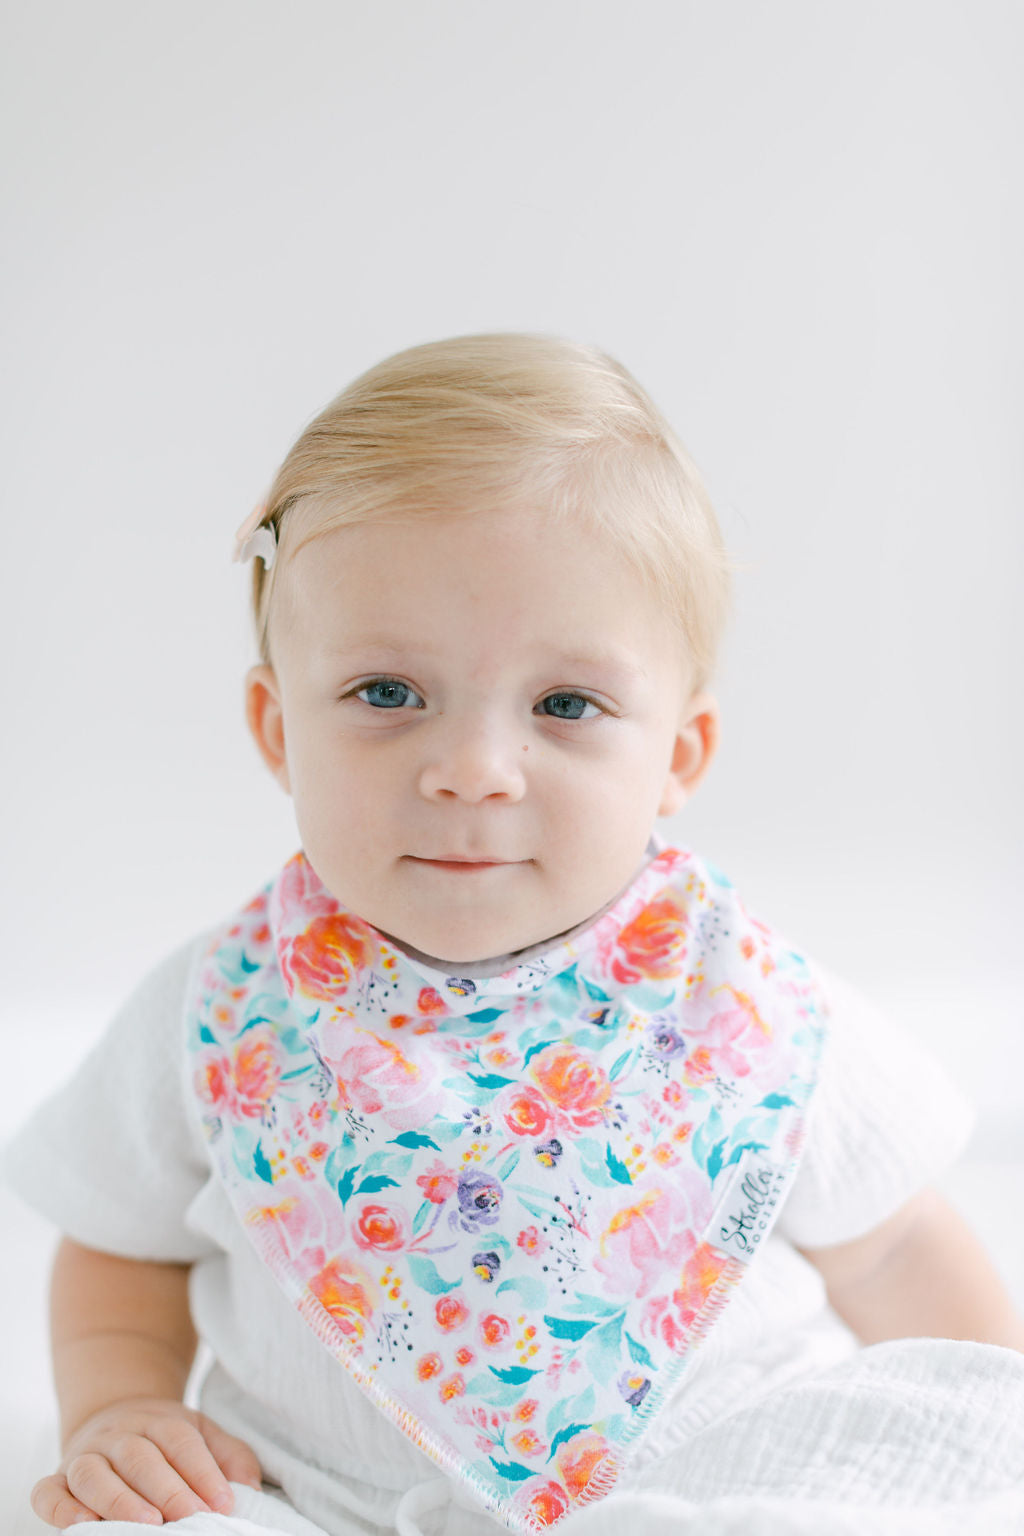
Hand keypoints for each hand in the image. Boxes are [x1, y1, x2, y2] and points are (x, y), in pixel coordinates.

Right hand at [30, 1397, 262, 1527]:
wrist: (113, 1418)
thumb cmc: (165, 1440)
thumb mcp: (203, 1435)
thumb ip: (230, 1459)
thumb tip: (251, 1492)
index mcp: (158, 1421)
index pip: (181, 1442)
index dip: (203, 1472)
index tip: (224, 1503)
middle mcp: (118, 1436)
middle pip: (140, 1457)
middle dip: (167, 1489)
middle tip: (191, 1517)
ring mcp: (83, 1457)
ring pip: (94, 1474)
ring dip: (119, 1499)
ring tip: (147, 1525)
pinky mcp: (55, 1480)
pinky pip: (47, 1493)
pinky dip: (61, 1508)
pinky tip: (81, 1525)